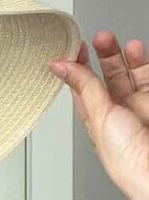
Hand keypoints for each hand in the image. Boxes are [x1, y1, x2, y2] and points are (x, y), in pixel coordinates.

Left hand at [49, 32, 148, 199]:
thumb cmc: (129, 161)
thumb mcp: (101, 117)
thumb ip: (85, 87)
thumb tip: (60, 65)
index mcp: (98, 122)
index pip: (83, 88)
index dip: (77, 67)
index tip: (72, 47)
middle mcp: (120, 115)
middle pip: (109, 78)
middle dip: (103, 57)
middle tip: (99, 38)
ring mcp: (141, 109)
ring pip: (131, 75)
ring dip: (124, 57)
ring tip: (119, 42)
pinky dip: (143, 64)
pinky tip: (137, 51)